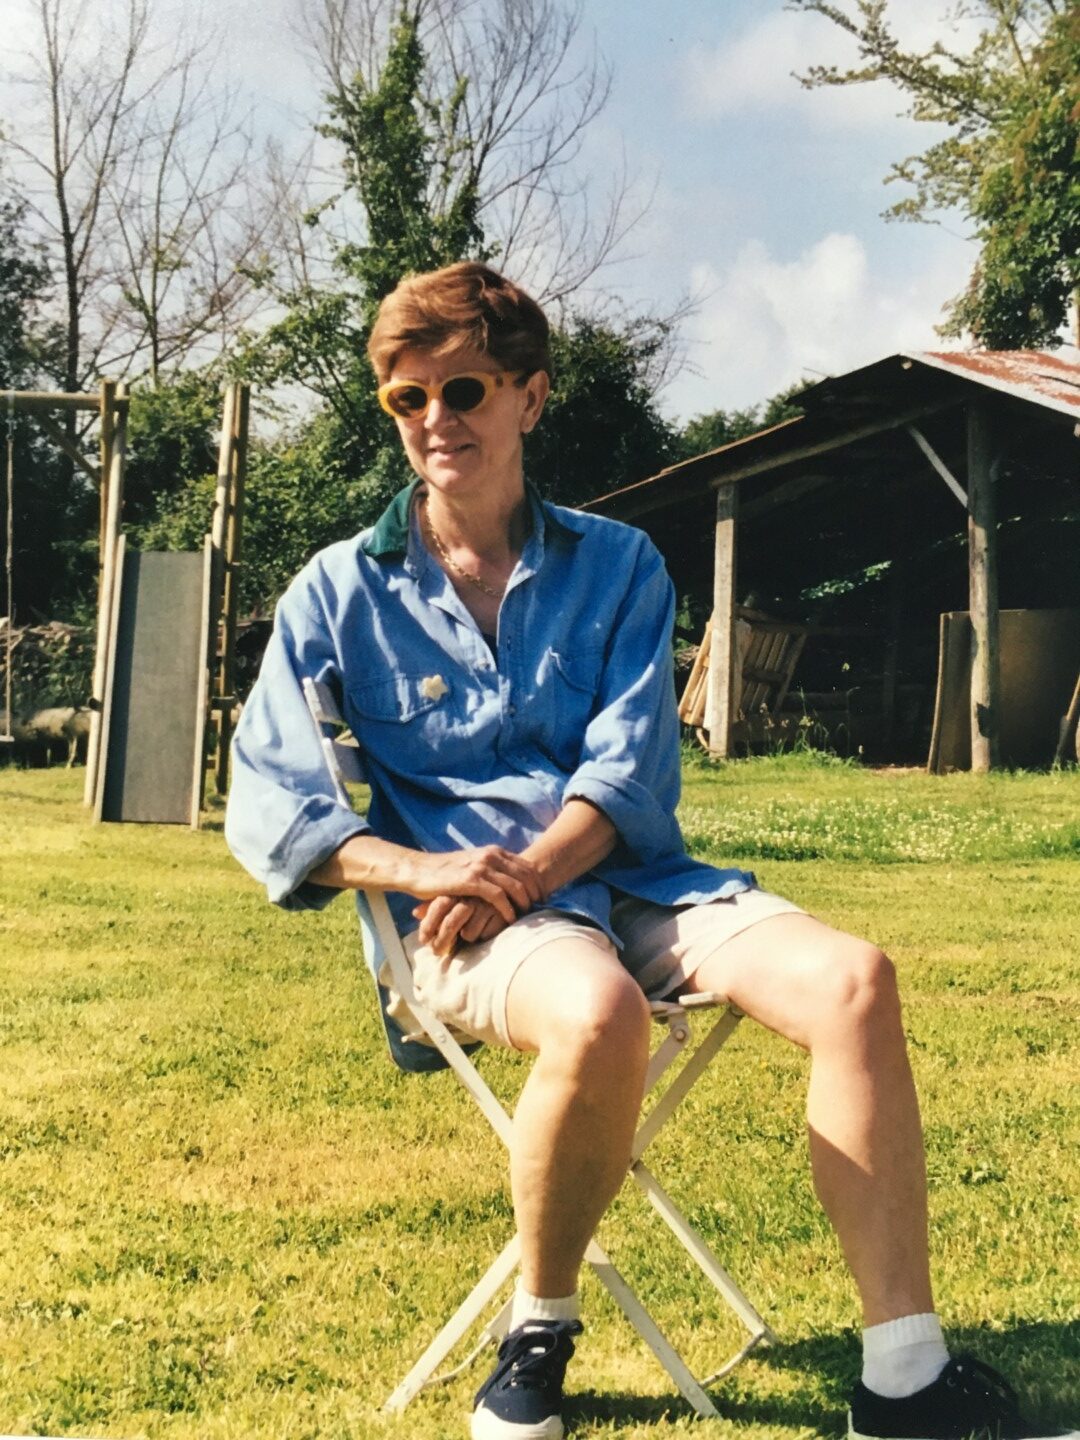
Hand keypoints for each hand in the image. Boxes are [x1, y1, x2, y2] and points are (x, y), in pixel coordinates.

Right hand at [403, 846, 542, 927]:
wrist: (418, 870)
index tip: (541, 899)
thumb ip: (489, 869)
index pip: (526, 866)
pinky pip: (499, 896)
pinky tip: (510, 919)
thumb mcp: (471, 865)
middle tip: (539, 910)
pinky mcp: (471, 880)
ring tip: (527, 916)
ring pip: (516, 885)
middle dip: (536, 894)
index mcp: (493, 851)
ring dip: (525, 903)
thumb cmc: (444, 872)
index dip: (538, 883)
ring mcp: (481, 867)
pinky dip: (508, 909)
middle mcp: (491, 855)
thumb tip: (508, 883)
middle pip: (527, 875)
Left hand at [413, 896, 511, 955]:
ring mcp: (486, 903)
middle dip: (442, 940)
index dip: (428, 925)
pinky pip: (486, 934)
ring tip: (462, 940)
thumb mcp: (453, 893)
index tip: (423, 941)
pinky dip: (482, 937)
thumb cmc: (476, 891)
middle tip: (437, 952)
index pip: (438, 906)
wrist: (512, 877)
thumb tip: (415, 912)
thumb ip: (434, 903)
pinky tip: (483, 934)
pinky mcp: (502, 912)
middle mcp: (470, 894)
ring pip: (468, 933)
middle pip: (451, 923)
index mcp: (457, 887)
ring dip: (463, 940)